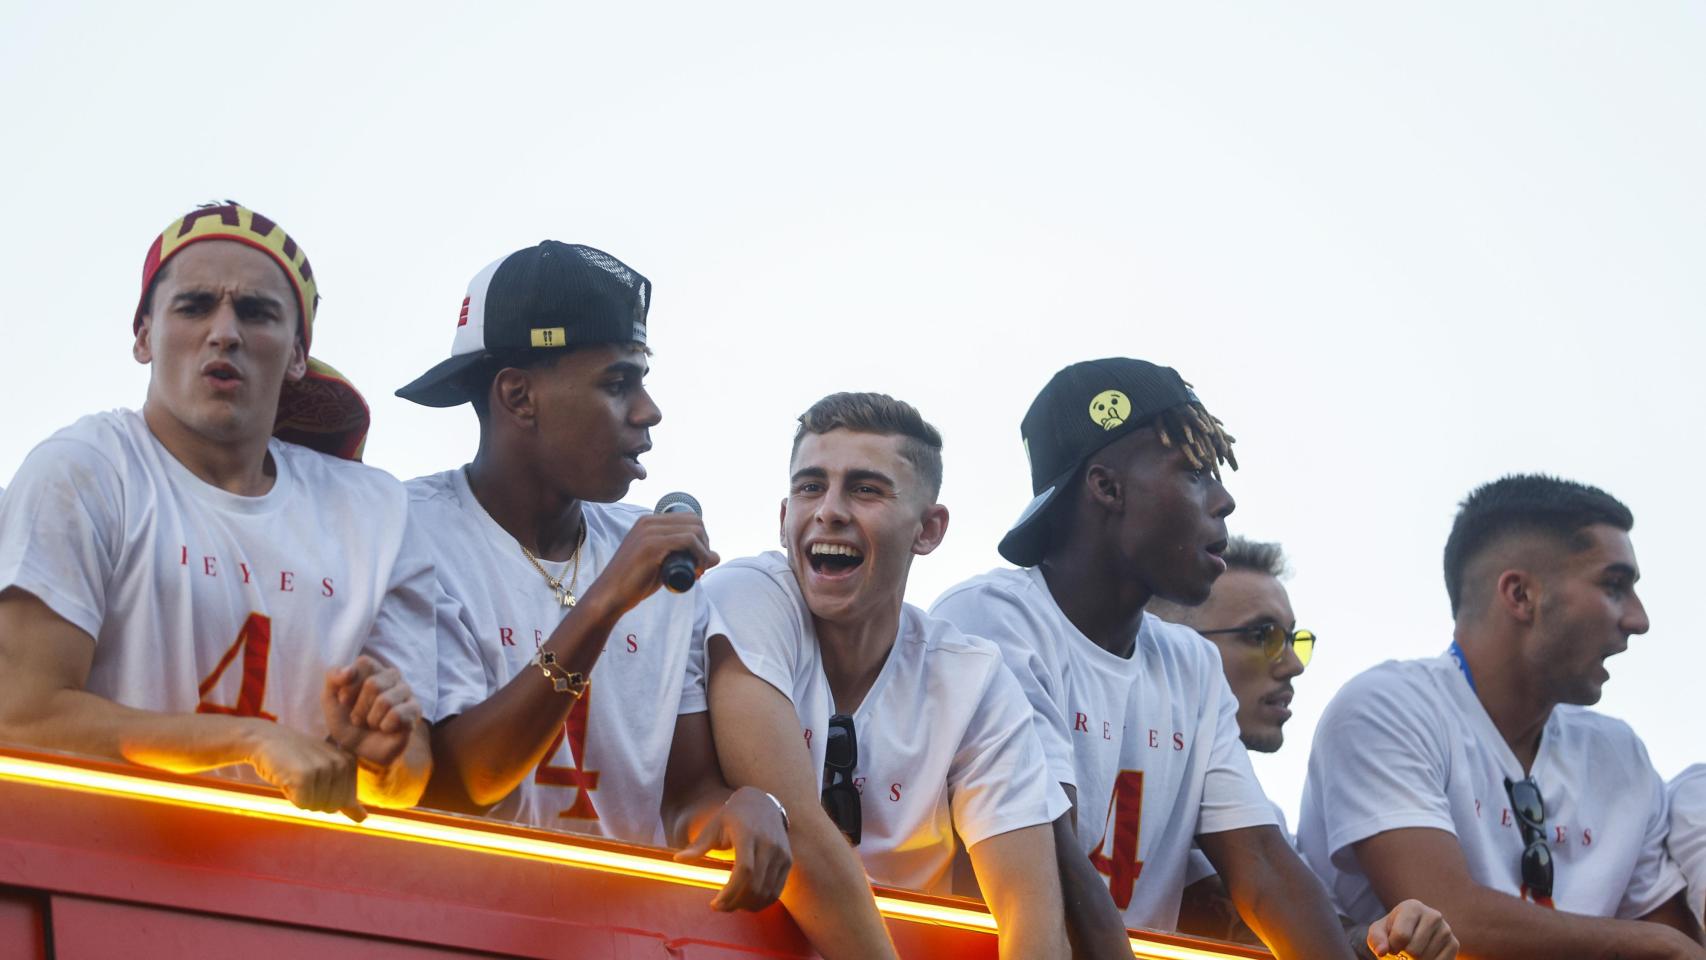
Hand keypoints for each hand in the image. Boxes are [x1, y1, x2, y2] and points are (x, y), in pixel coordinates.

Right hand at [245, 721, 365, 821]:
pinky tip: (286, 777)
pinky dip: (291, 797)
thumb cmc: (295, 758)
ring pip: (315, 806)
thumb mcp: (325, 773)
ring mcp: (324, 768)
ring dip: (301, 797)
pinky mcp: (305, 775)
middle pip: (331, 807)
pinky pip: (302, 804)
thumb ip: (345, 796)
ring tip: (294, 774)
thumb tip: (363, 820)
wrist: (265, 739)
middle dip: (313, 799)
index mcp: (349, 762)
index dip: (324, 796)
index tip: (314, 776)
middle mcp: (341, 763)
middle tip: (302, 776)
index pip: (344, 802)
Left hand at [323, 656, 421, 767]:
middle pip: (373, 684)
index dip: (350, 685)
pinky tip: (385, 729)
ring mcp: (405, 692)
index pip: (365, 663)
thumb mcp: (331, 700)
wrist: (361, 749)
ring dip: (371, 719)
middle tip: (359, 718)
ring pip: (385, 701)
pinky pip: (397, 715)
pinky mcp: (414, 709)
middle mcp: (391, 676)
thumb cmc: (348, 721)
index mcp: (372, 670)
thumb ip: (333, 678)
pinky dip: (385, 726)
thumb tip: (348, 670)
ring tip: (372, 724)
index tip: (344, 701)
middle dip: (360, 708)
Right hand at [579, 514, 718, 620]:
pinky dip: (700, 554)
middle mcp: (649, 521)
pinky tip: (696, 570)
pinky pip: (688, 541)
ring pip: (694, 530)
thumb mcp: (662, 564)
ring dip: (704, 551)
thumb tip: (716, 556)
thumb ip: (682, 557)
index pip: (689, 519)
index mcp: (649, 522)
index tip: (698, 560)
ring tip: (697, 571)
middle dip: (705, 544)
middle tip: (700, 566)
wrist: (610, 596)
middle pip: (695, 522)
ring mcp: (649, 532)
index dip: (701, 539)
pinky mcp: (652, 545)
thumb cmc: (635, 582)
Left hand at [673, 786, 791, 911]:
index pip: (744, 870)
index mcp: (748, 835)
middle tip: (720, 908)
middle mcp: (769, 844)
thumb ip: (698, 846)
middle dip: (736, 903)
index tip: (715, 904)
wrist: (762, 804)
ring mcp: (781, 853)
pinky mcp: (787, 861)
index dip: (730, 892)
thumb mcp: (714, 826)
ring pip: (767, 891)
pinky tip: (747, 903)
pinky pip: (777, 890)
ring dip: (749, 905)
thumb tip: (678, 860)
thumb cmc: (733, 816)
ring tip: (733, 906)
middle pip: (756, 885)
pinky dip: (762, 902)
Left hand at [1367, 899, 1457, 959]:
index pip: (1401, 936)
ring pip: (1426, 959)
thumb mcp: (1379, 931)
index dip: (1393, 948)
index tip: (1392, 946)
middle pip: (1414, 950)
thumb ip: (1377, 939)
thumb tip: (1381, 952)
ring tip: (1413, 953)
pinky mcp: (1454, 944)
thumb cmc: (1393, 931)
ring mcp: (1446, 929)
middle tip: (1404, 952)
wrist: (1414, 932)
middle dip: (1405, 957)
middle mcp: (1433, 915)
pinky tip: (1424, 957)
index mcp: (1413, 907)